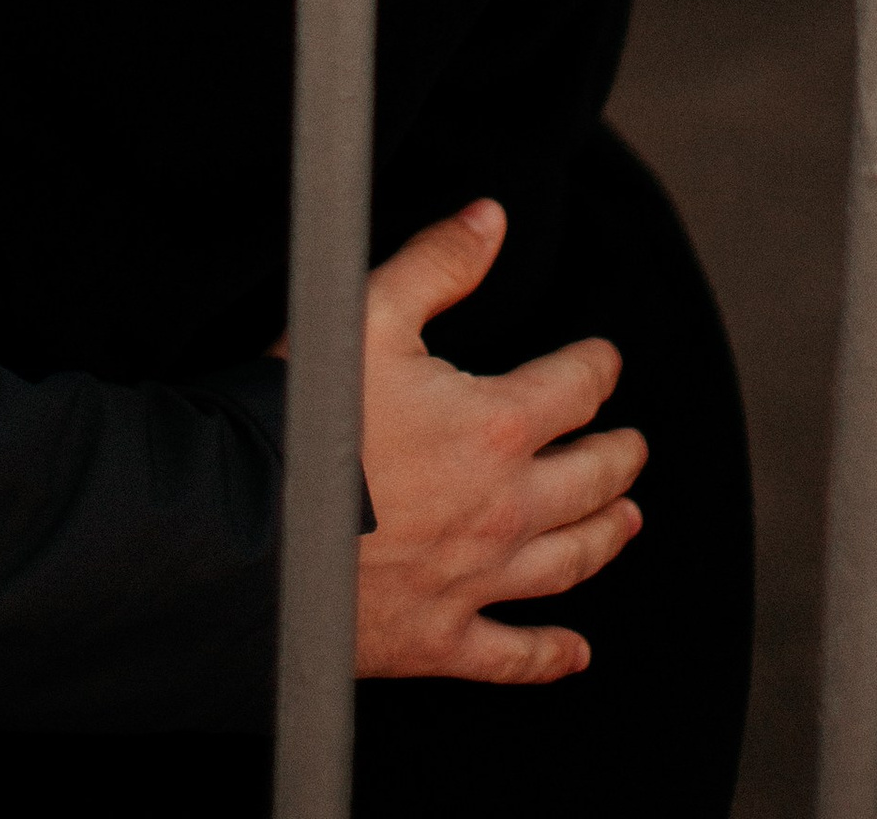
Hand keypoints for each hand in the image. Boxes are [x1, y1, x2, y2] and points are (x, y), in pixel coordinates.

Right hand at [349, 201, 645, 682]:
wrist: (244, 530)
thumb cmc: (302, 418)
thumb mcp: (366, 312)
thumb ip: (438, 263)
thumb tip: (492, 219)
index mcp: (494, 426)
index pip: (573, 389)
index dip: (596, 368)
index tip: (605, 359)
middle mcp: (502, 509)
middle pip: (588, 481)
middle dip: (617, 457)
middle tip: (633, 446)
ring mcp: (475, 580)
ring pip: (567, 561)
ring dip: (605, 538)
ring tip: (627, 521)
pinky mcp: (439, 638)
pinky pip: (511, 655)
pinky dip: (549, 657)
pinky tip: (574, 654)